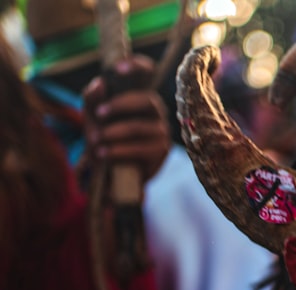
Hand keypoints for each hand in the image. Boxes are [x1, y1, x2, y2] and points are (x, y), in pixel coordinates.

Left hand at [82, 55, 169, 182]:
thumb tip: (100, 83)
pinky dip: (119, 150)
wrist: (111, 174)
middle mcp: (155, 111)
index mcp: (138, 95)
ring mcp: (161, 131)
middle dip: (120, 105)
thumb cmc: (104, 138)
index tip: (118, 68)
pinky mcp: (161, 152)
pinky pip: (141, 148)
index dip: (137, 66)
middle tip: (99, 115)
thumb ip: (92, 98)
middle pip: (146, 100)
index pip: (146, 73)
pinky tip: (104, 153)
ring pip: (140, 126)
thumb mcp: (91, 117)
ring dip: (114, 132)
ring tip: (95, 141)